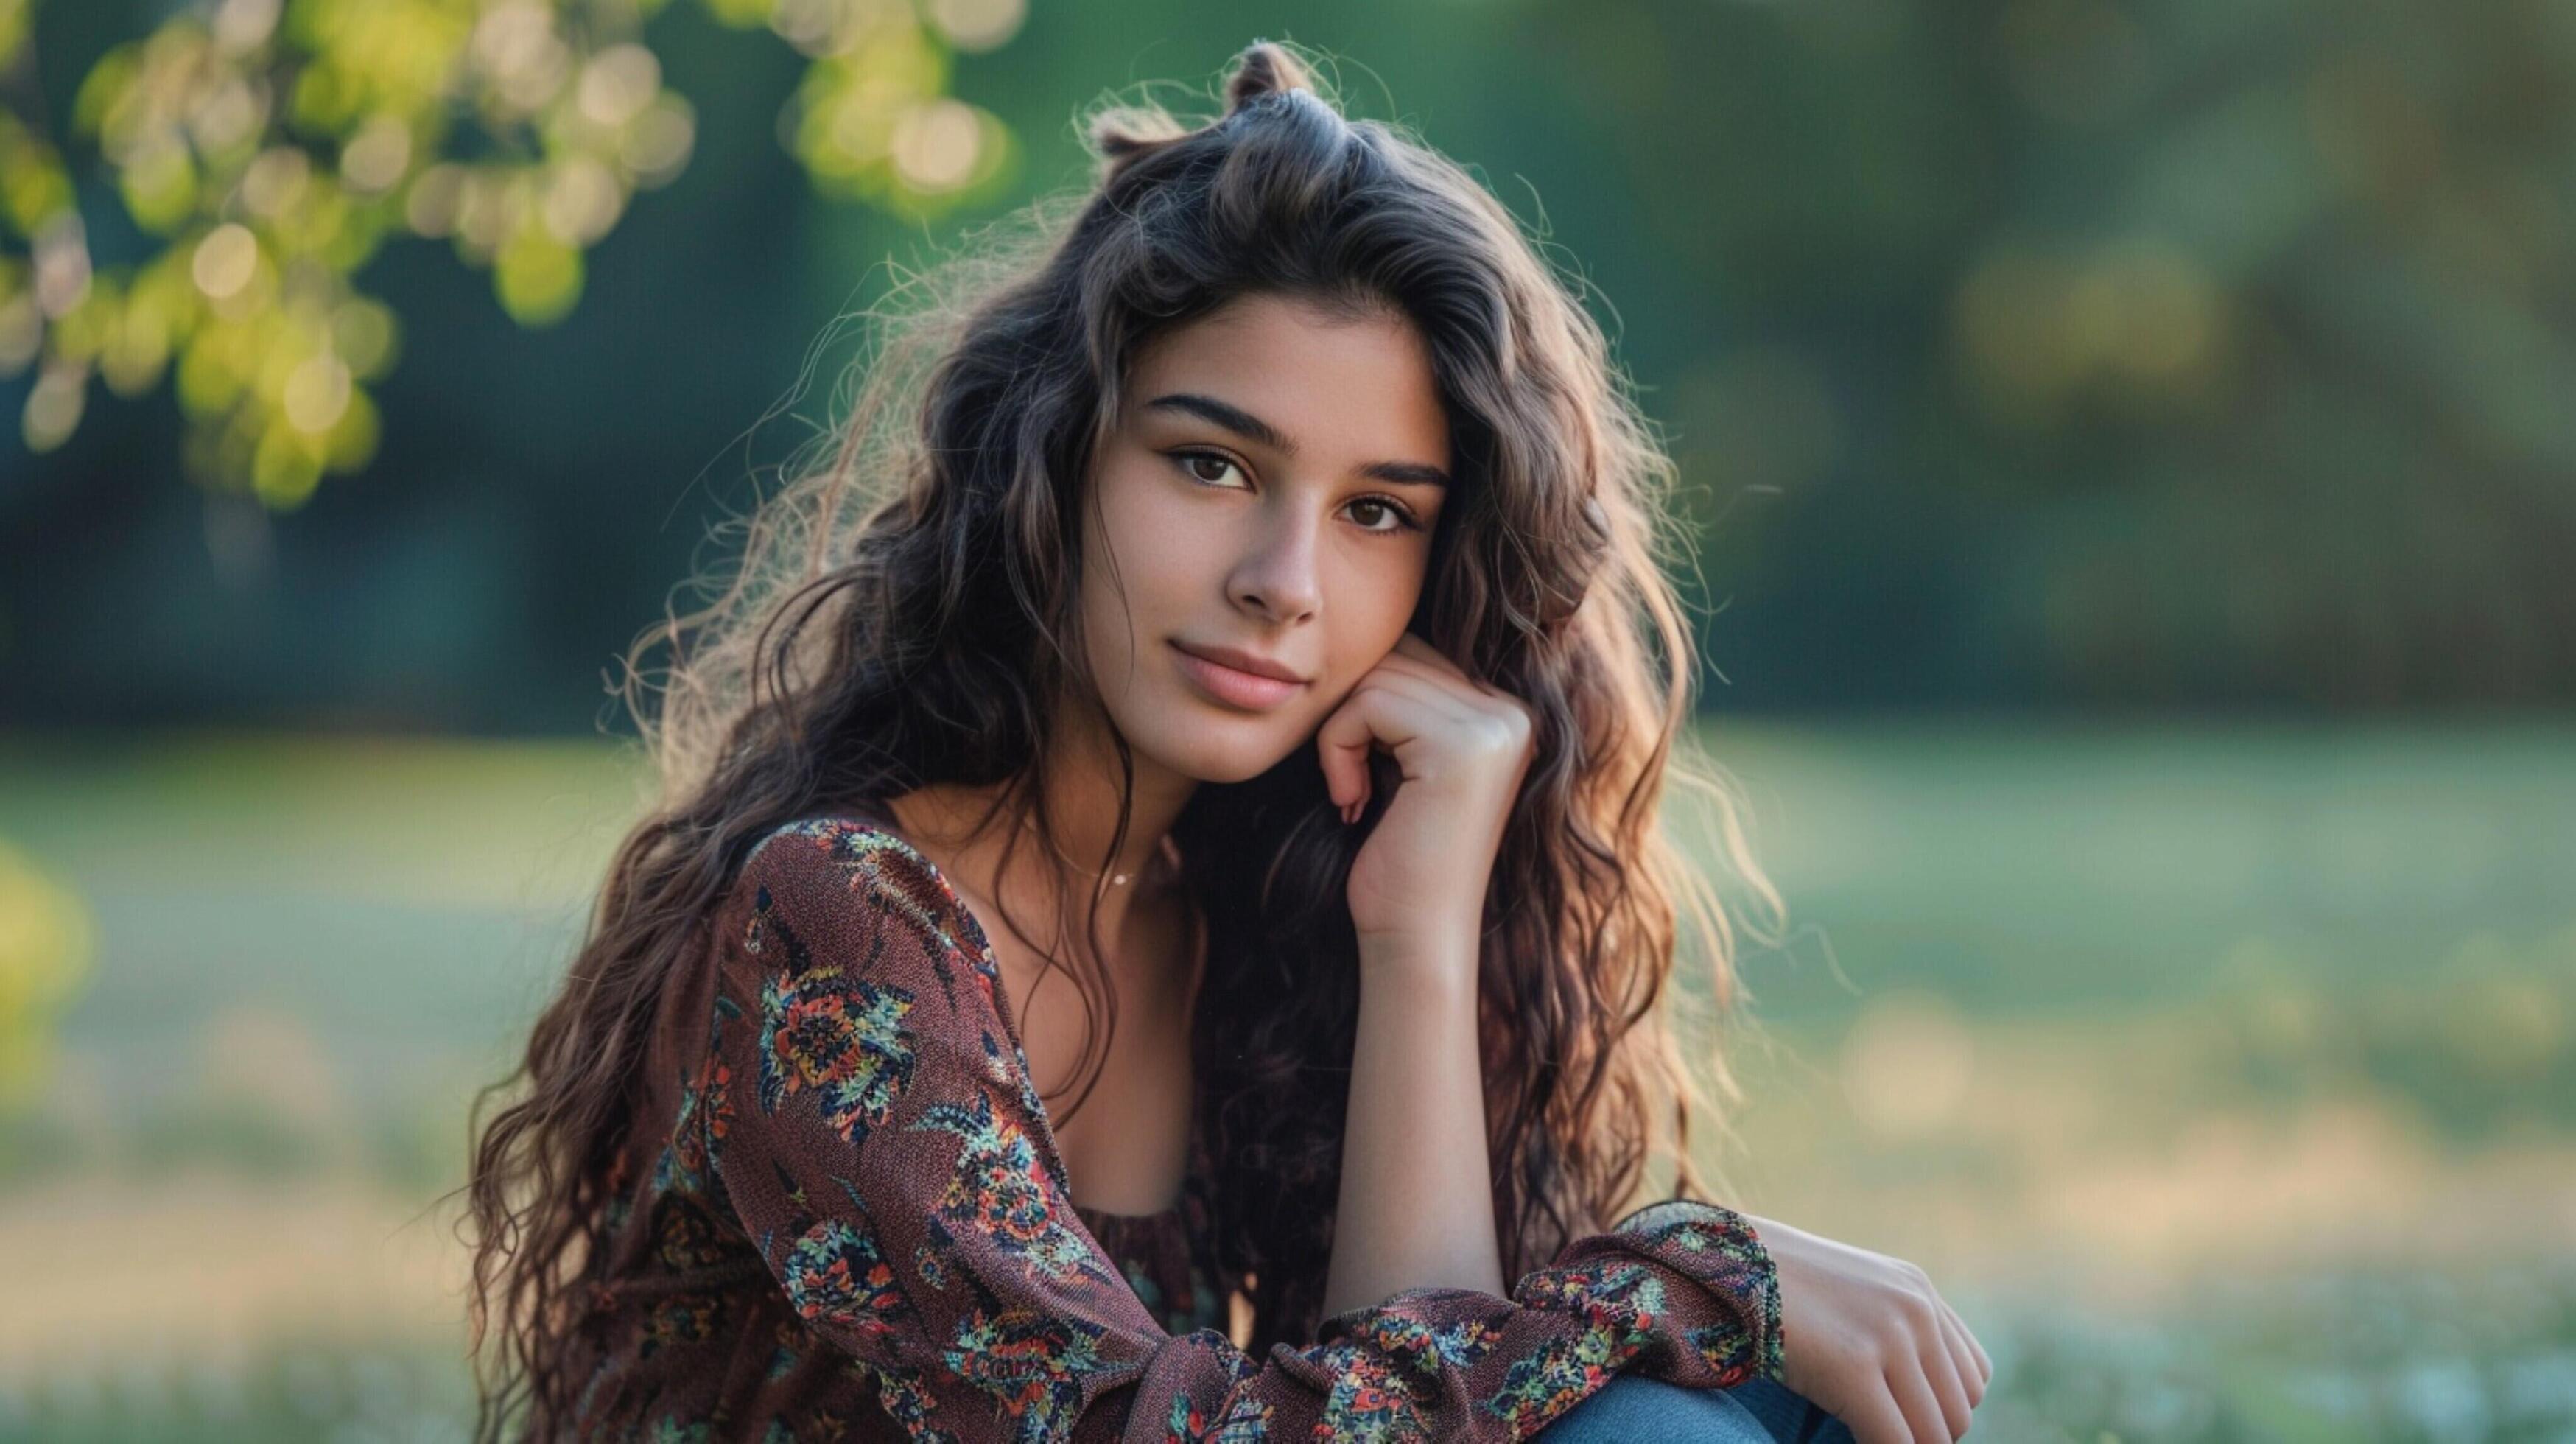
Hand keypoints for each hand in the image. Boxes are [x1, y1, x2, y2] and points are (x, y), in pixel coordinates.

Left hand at [1314, 631, 1537, 953]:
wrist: (1413, 936)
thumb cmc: (1396, 858)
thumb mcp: (1403, 762)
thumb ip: (1405, 699)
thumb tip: (1366, 629)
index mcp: (1508, 712)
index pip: (1417, 654)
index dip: (1367, 704)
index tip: (1362, 772)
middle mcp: (1514, 712)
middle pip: (1397, 656)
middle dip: (1352, 714)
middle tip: (1349, 783)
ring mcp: (1497, 726)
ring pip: (1377, 676)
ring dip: (1340, 734)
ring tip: (1351, 793)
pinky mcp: (1465, 745)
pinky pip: (1368, 702)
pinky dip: (1337, 747)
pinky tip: (1351, 800)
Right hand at [1748, 1211, 1991, 1441]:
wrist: (1722, 1261)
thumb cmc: (1773, 1286)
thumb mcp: (1849, 1295)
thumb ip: (1891, 1327)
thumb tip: (1911, 1392)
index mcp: (1918, 1290)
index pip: (1974, 1377)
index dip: (1943, 1410)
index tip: (1901, 1418)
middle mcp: (1915, 1308)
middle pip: (1959, 1410)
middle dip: (1925, 1436)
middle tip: (1878, 1433)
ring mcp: (1888, 1335)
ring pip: (1935, 1433)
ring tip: (1863, 1436)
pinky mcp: (1853, 1366)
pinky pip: (1894, 1441)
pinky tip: (1848, 1442)